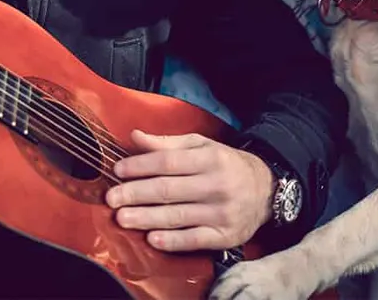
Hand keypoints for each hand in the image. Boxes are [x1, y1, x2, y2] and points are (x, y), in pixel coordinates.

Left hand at [105, 130, 273, 251]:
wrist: (266, 190)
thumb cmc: (225, 165)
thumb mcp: (201, 146)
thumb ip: (168, 143)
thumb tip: (135, 137)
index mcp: (209, 159)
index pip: (168, 162)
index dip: (140, 166)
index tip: (118, 170)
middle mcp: (216, 185)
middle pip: (169, 190)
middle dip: (136, 194)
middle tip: (111, 198)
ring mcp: (221, 212)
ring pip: (177, 216)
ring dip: (146, 218)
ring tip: (122, 218)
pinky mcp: (224, 235)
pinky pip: (194, 239)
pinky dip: (172, 241)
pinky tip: (152, 239)